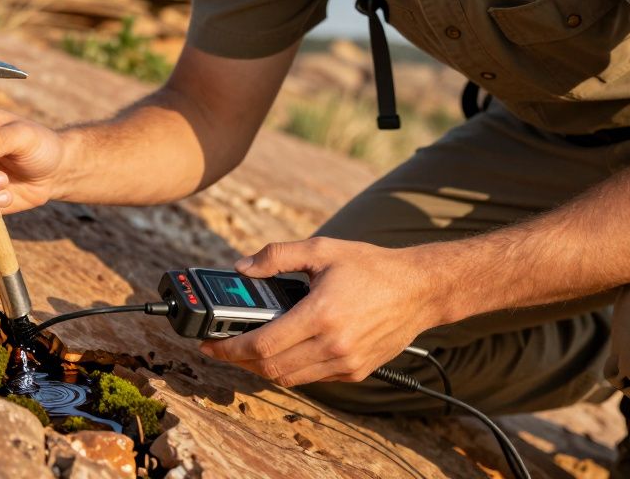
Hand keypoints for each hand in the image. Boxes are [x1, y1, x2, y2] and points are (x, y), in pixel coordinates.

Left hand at [199, 238, 444, 386]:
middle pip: (270, 368)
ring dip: (261, 369)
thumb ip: (276, 255)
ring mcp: (346, 363)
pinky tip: (280, 352)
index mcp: (321, 315)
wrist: (420, 289)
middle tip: (221, 348)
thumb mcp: (321, 249)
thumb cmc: (371, 266)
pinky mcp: (356, 371)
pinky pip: (312, 378)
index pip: (262, 345)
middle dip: (238, 361)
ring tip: (244, 351)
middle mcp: (333, 345)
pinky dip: (289, 369)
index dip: (229, 348)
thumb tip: (242, 268)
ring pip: (289, 378)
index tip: (209, 345)